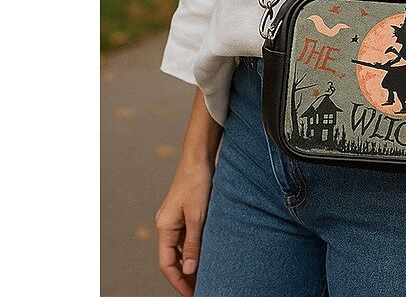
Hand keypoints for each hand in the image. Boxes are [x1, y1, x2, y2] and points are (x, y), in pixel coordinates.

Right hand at [155, 161, 213, 296]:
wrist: (198, 156)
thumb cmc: (196, 182)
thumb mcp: (197, 215)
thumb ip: (193, 243)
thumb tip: (190, 271)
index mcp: (164, 227)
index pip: (167, 264)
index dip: (178, 281)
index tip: (192, 294)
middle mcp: (166, 224)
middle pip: (172, 258)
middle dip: (184, 275)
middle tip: (200, 289)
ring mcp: (174, 218)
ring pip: (180, 248)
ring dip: (190, 262)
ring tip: (205, 275)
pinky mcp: (184, 212)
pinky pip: (186, 236)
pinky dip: (194, 247)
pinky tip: (206, 253)